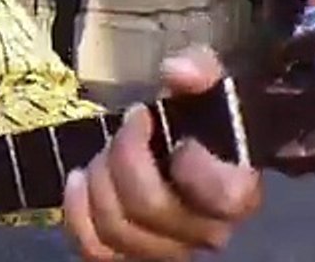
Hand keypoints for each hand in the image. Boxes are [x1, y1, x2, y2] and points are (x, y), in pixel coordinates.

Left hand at [63, 46, 261, 260]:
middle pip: (150, 206)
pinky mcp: (130, 255)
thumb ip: (200, 71)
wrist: (173, 148)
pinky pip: (95, 250)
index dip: (190, 162)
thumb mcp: (201, 86)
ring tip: (102, 154)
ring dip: (99, 181)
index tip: (165, 123)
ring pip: (118, 228)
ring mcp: (169, 249)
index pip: (222, 195)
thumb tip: (178, 72)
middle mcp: (208, 231)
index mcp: (238, 193)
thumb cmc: (192, 122)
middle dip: (124, 157)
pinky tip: (77, 182)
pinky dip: (76, 213)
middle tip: (125, 128)